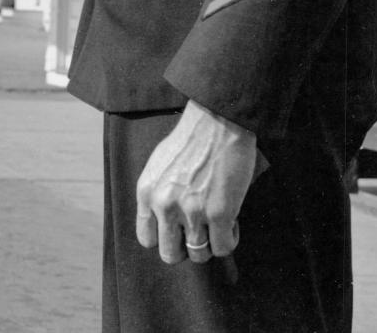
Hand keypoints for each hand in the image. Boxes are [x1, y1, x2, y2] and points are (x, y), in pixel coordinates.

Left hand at [135, 100, 259, 265]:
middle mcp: (164, 205)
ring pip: (198, 255)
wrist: (217, 122)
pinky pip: (223, 248)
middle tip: (198, 232)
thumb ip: (156, 194)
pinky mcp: (220, 214)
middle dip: (185, 248)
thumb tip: (161, 221)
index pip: (146, 238)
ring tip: (215, 224)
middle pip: (170, 254)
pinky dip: (229, 239)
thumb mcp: (158, 165)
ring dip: (209, 243)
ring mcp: (192, 211)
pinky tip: (230, 220)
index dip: (164, 238)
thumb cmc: (189, 140)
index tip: (176, 231)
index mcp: (146, 192)